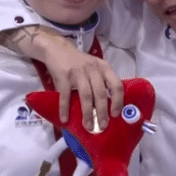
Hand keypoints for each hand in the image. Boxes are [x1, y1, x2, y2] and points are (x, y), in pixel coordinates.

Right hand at [0, 25, 123, 128]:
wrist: (57, 49)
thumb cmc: (79, 62)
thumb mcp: (94, 67)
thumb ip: (101, 82)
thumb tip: (106, 108)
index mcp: (104, 68)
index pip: (116, 85)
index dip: (118, 101)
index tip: (115, 114)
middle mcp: (93, 69)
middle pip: (101, 94)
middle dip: (102, 112)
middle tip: (103, 126)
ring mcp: (78, 72)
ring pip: (86, 96)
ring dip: (87, 114)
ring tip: (89, 126)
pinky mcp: (64, 76)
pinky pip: (66, 96)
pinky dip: (65, 109)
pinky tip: (65, 119)